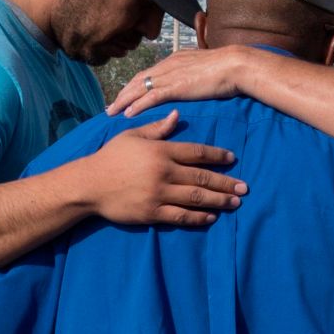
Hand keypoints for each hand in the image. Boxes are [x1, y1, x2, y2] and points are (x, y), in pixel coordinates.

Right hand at [77, 111, 244, 226]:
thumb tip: (177, 116)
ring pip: (196, 198)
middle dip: (226, 182)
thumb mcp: (132, 136)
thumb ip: (157, 128)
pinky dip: (198, 218)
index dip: (217, 155)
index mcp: (160, 151)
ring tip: (235, 203)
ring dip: (218, 201)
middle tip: (244, 188)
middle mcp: (163, 172)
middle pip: (202, 177)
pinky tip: (212, 217)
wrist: (89, 185)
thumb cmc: (110, 157)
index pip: (196, 152)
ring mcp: (158, 194)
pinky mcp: (152, 213)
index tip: (232, 159)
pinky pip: (181, 216)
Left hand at [106, 46, 260, 117]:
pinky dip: (138, 105)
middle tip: (110, 106)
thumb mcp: (204, 67)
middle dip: (123, 93)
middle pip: (138, 80)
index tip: (124, 95)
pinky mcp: (176, 86)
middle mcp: (168, 65)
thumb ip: (193, 73)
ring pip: (140, 88)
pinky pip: (151, 96)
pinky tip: (128, 113)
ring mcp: (171, 75)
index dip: (134, 85)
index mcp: (174, 59)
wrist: (235, 65)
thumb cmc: (226, 68)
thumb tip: (191, 80)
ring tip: (112, 112)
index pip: (148, 73)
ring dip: (124, 100)